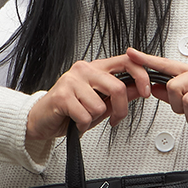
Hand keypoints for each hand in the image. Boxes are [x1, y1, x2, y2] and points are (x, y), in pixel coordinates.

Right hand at [25, 55, 152, 142]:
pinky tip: (75, 121)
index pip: (126, 62)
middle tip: (115, 119)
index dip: (141, 76)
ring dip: (95, 119)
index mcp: (96, 68)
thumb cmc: (69, 110)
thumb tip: (138, 89)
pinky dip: (83, 125)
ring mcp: (72, 80)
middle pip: (117, 87)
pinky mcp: (62, 95)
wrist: (41, 120)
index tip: (146, 92)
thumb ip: (119, 95)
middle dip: (120, 110)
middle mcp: (84, 69)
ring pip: (100, 105)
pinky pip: (85, 115)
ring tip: (84, 117)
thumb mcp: (100, 103)